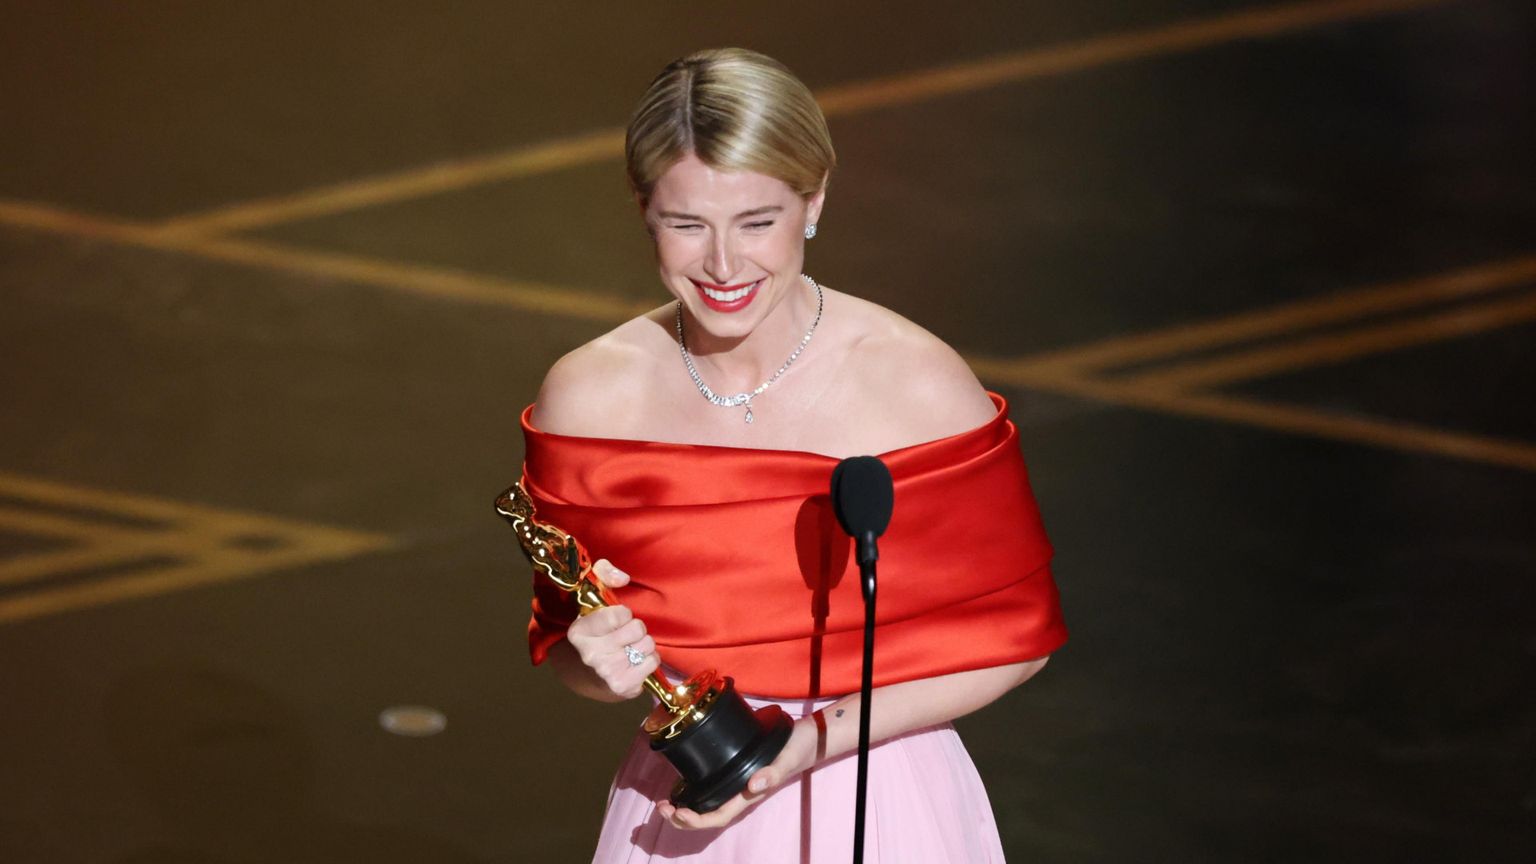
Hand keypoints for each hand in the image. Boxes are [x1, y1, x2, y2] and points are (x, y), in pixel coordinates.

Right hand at [564, 559, 659, 698]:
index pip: (618, 614)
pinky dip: (649, 660)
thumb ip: (604, 573)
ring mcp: (606, 672)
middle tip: (625, 635)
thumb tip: (623, 578)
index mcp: (578, 632)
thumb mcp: (593, 598)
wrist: (591, 675)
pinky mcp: (622, 686)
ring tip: (630, 648)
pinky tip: (635, 662)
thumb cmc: (598, 631)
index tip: (617, 619)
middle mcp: (589, 654)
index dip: (624, 614)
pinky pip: (653, 662)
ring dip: (643, 645)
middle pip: (637, 629)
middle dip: (636, 629)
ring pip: (648, 645)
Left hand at [655, 712, 821, 830]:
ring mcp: (736, 786)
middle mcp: (740, 794)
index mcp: (749, 795)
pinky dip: (692, 794)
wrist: (805, 739)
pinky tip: (681, 787)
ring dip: (684, 810)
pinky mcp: (734, 774)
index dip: (695, 820)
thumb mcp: (786, 759)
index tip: (677, 811)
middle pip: (707, 817)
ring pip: (706, 807)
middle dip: (682, 818)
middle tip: (661, 807)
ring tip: (664, 803)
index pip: (717, 817)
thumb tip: (753, 786)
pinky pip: (710, 791)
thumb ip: (773, 773)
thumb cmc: (795, 750)